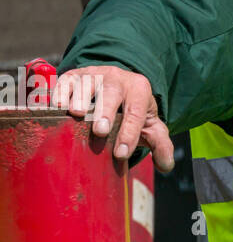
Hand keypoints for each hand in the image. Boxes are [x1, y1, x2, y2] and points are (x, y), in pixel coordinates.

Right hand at [54, 66, 175, 173]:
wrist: (118, 83)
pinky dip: (59, 93)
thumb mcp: (150, 124)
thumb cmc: (132, 109)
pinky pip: (65, 82)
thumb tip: (166, 166)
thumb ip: (160, 143)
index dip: (130, 133)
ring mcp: (94, 75)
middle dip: (106, 111)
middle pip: (112, 93)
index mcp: (139, 90)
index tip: (121, 154)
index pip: (136, 112)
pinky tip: (56, 106)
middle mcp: (117, 79)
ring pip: (87, 84)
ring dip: (81, 99)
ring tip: (76, 114)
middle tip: (101, 131)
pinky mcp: (73, 76)